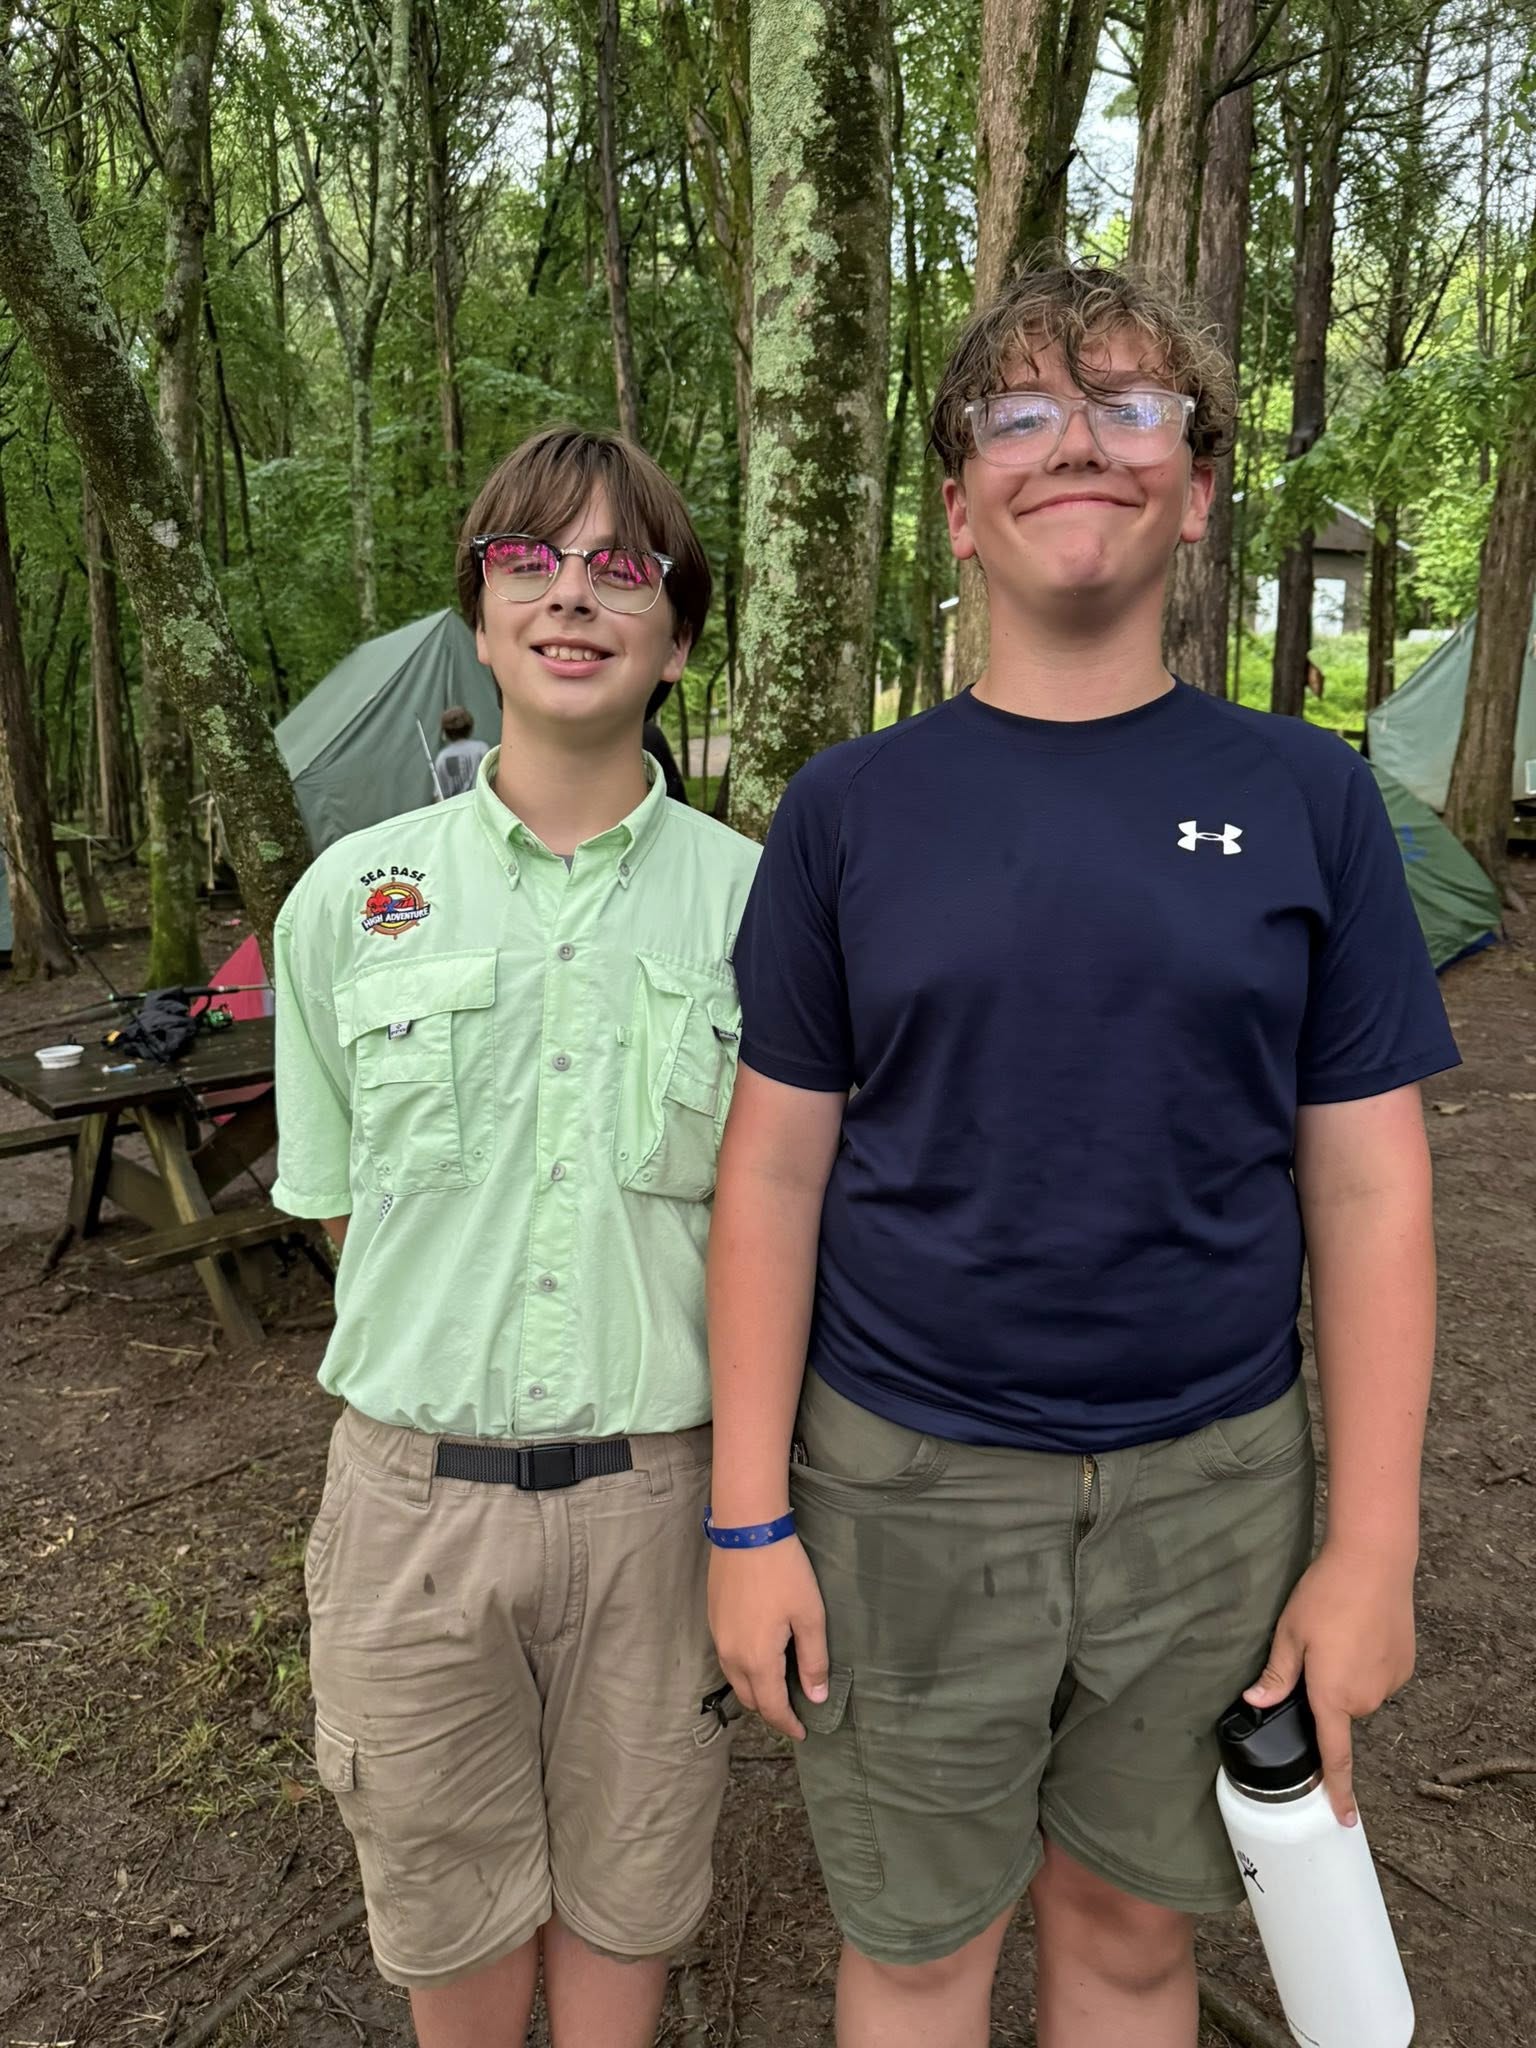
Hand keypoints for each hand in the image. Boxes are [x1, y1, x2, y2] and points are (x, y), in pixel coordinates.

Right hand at [708, 1535, 827, 1740]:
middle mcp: (731, 1655)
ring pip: (735, 1680)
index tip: (803, 1733)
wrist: (745, 1529)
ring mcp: (718, 1636)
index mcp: (756, 1660)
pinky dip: (744, 1670)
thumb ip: (813, 1660)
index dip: (788, 1724)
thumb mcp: (810, 1616)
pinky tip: (760, 1657)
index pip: (772, 1707)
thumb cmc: (784, 1572)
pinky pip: (728, 1659)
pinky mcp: (713, 1619)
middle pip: (750, 1699)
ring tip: (778, 1688)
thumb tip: (816, 1697)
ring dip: (756, 1691)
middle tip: (793, 1712)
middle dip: (771, 1711)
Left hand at [1244, 1543, 1416, 1825]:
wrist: (1375, 1563)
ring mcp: (1390, 1683)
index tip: (1344, 1819)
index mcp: (1333, 1697)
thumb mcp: (1289, 1633)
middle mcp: (1365, 1699)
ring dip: (1346, 1674)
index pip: (1334, 1756)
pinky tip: (1360, 1630)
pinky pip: (1377, 1676)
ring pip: (1358, 1692)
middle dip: (1324, 1691)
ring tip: (1339, 1632)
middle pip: (1339, 1711)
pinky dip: (1366, 1661)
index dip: (1337, 1790)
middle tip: (1315, 1649)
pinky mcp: (1404, 1666)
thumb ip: (1276, 1675)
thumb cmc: (1326, 1596)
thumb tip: (1256, 1703)